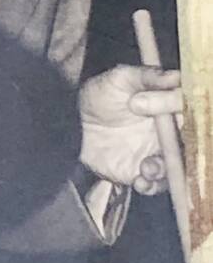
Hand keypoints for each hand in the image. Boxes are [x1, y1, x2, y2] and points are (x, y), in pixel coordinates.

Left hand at [78, 65, 181, 190]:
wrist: (72, 124)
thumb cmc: (100, 96)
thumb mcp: (118, 79)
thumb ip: (145, 77)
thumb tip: (174, 76)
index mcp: (168, 104)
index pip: (183, 104)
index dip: (168, 103)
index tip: (138, 103)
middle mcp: (170, 130)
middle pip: (190, 139)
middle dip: (180, 144)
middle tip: (161, 142)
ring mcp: (159, 153)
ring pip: (178, 165)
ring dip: (166, 169)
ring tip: (147, 166)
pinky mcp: (144, 172)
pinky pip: (157, 184)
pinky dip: (152, 185)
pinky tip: (139, 180)